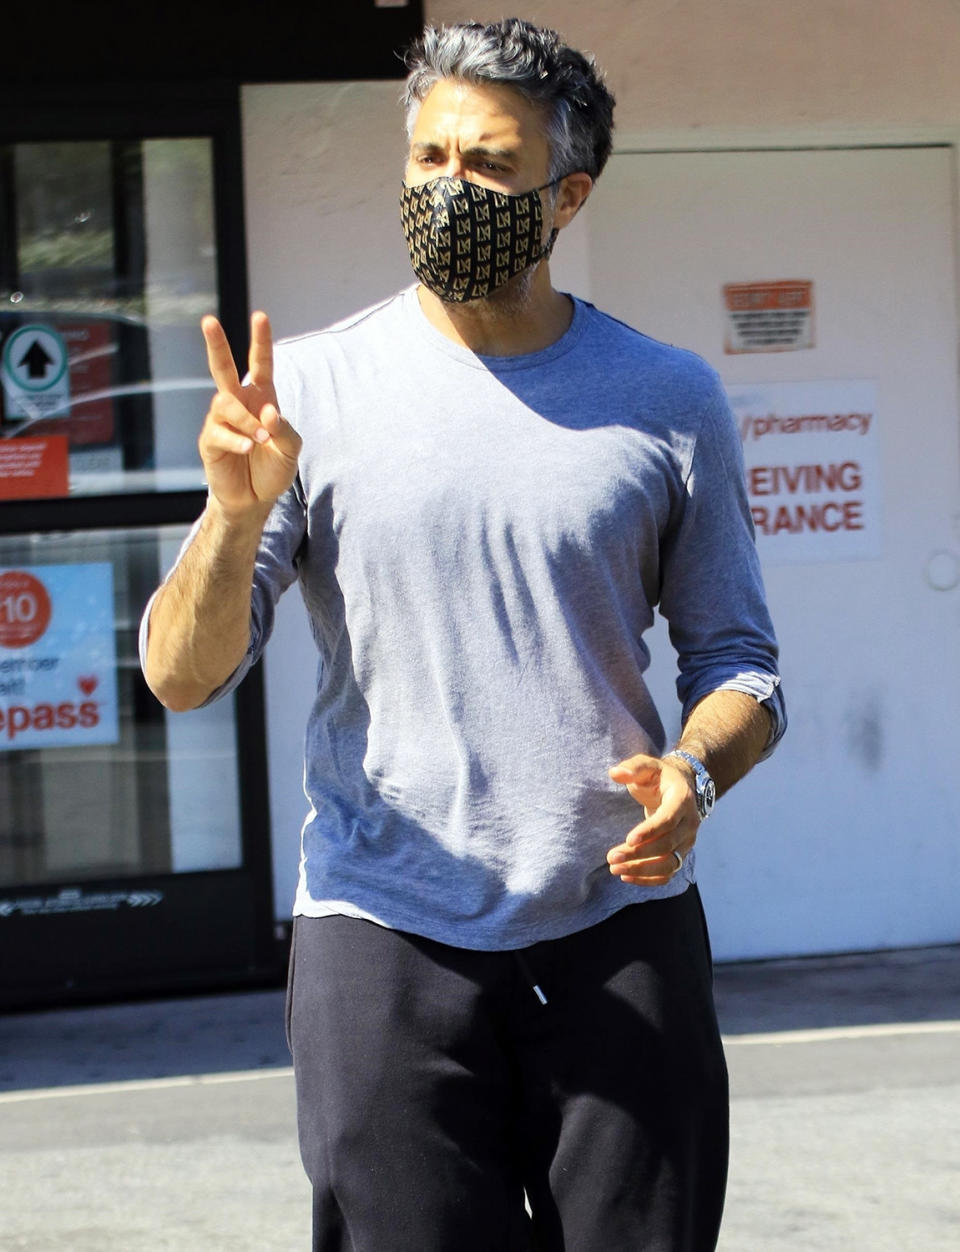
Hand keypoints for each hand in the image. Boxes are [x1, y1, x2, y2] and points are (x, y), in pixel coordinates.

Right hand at [198, 311, 301, 516]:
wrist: (255, 500)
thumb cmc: (273, 469)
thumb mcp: (290, 450)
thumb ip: (284, 429)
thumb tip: (268, 412)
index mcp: (260, 399)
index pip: (261, 365)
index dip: (260, 341)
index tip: (261, 316)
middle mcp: (238, 404)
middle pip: (222, 368)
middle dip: (216, 344)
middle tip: (208, 320)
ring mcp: (221, 421)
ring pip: (225, 404)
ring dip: (245, 420)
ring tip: (260, 439)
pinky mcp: (210, 441)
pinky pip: (219, 432)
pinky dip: (236, 438)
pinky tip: (248, 447)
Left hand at [606, 753, 699, 884]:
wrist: (681, 788)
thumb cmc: (659, 777)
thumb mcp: (647, 766)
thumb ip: (633, 767)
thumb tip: (615, 773)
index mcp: (682, 800)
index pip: (668, 820)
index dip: (649, 831)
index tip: (628, 839)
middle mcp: (689, 824)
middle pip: (667, 846)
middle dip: (639, 854)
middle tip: (612, 858)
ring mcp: (687, 841)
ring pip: (669, 864)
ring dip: (642, 870)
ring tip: (615, 869)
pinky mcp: (680, 853)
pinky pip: (668, 873)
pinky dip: (649, 879)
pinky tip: (626, 876)